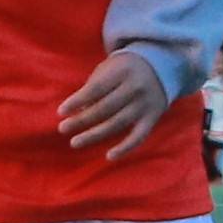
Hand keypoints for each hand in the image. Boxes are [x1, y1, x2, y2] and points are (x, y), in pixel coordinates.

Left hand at [55, 47, 174, 151]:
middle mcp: (135, 87)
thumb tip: (78, 113)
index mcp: (122, 71)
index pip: (96, 89)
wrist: (161, 66)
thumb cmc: (124, 68)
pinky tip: (109, 156)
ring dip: (94, 135)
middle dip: (82, 120)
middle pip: (105, 108)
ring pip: (118, 124)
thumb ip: (93, 86)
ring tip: (75, 142)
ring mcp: (145, 104)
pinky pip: (139, 136)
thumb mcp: (109, 68)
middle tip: (62, 129)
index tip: (61, 112)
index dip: (77, 101)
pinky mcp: (153, 118)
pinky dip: (125, 148)